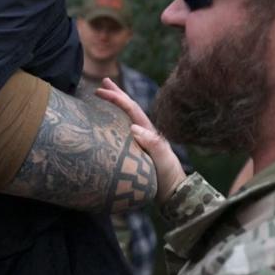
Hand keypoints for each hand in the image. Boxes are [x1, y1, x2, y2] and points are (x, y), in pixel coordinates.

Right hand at [95, 77, 186, 201]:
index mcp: (149, 131)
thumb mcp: (163, 159)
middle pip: (129, 108)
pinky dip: (114, 122)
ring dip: (116, 105)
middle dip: (117, 94)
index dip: (117, 98)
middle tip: (103, 81)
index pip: (131, 109)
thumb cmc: (169, 176)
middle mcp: (144, 133)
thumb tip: (134, 127)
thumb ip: (152, 143)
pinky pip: (121, 132)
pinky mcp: (135, 152)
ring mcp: (139, 142)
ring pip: (125, 118)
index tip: (100, 90)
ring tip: (104, 94)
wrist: (174, 193)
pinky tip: (106, 123)